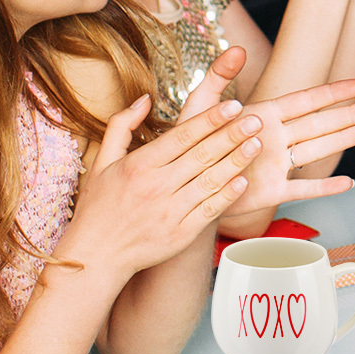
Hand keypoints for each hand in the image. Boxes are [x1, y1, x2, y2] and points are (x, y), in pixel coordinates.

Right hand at [62, 93, 263, 279]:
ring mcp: (171, 210)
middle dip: (232, 135)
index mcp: (139, 165)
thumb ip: (121, 126)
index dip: (210, 119)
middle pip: (202, 154)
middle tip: (256, 119)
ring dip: (237, 161)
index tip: (233, 105)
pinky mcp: (181, 233)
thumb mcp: (101, 161)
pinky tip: (244, 181)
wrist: (97, 255)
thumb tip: (145, 98)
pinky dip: (228, 195)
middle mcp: (157, 186)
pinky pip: (210, 210)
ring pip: (211, 180)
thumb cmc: (99, 206)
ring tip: (257, 144)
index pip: (183, 136)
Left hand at [179, 49, 354, 212]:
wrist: (183, 184)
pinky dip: (324, 187)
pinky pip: (303, 188)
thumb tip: (237, 48)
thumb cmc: (190, 143)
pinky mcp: (271, 191)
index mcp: (264, 115)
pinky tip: (347, 183)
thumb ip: (218, 77)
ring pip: (319, 150)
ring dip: (346, 140)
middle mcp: (276, 138)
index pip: (305, 101)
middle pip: (322, 123)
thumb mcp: (199, 106)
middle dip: (352, 114)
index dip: (332, 93)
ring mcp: (277, 164)